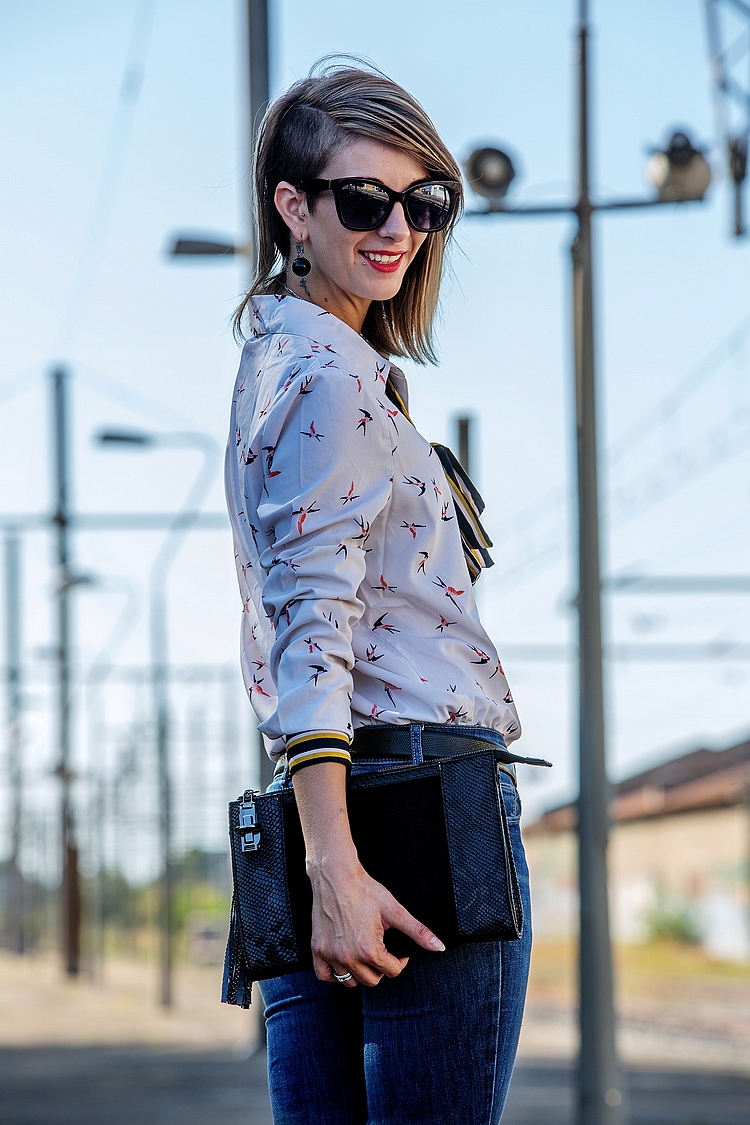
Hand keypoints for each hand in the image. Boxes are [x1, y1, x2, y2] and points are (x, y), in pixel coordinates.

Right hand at [292, 761, 444, 987]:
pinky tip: (342, 960)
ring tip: (364, 954)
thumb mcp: (394, 910)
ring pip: (349, 981)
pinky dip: (333, 973)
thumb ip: (418, 931)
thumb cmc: (364, 889)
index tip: (398, 950)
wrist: (336, 875)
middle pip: (372, 980)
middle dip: (381, 968)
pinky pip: (324, 975)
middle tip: (382, 950)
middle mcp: (348, 957)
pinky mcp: (316, 949)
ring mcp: (330, 955)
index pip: (393, 971)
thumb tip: (439, 946)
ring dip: (359, 972)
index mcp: (369, 950)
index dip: (401, 961)